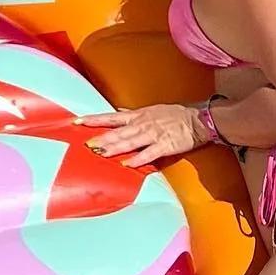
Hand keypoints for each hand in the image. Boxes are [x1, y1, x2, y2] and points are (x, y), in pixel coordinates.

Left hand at [74, 102, 208, 166]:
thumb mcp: (151, 110)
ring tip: (100, 153)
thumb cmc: (175, 115)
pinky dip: (137, 159)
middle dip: (101, 138)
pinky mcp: (165, 145)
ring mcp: (153, 134)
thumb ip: (132, 114)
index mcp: (138, 116)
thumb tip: (117, 113)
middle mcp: (142, 124)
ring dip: (115, 147)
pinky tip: (126, 164)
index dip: (94, 119)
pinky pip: (148, 153)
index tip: (77, 121)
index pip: (111, 117)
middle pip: (117, 132)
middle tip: (86, 144)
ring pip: (130, 142)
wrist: (198, 119)